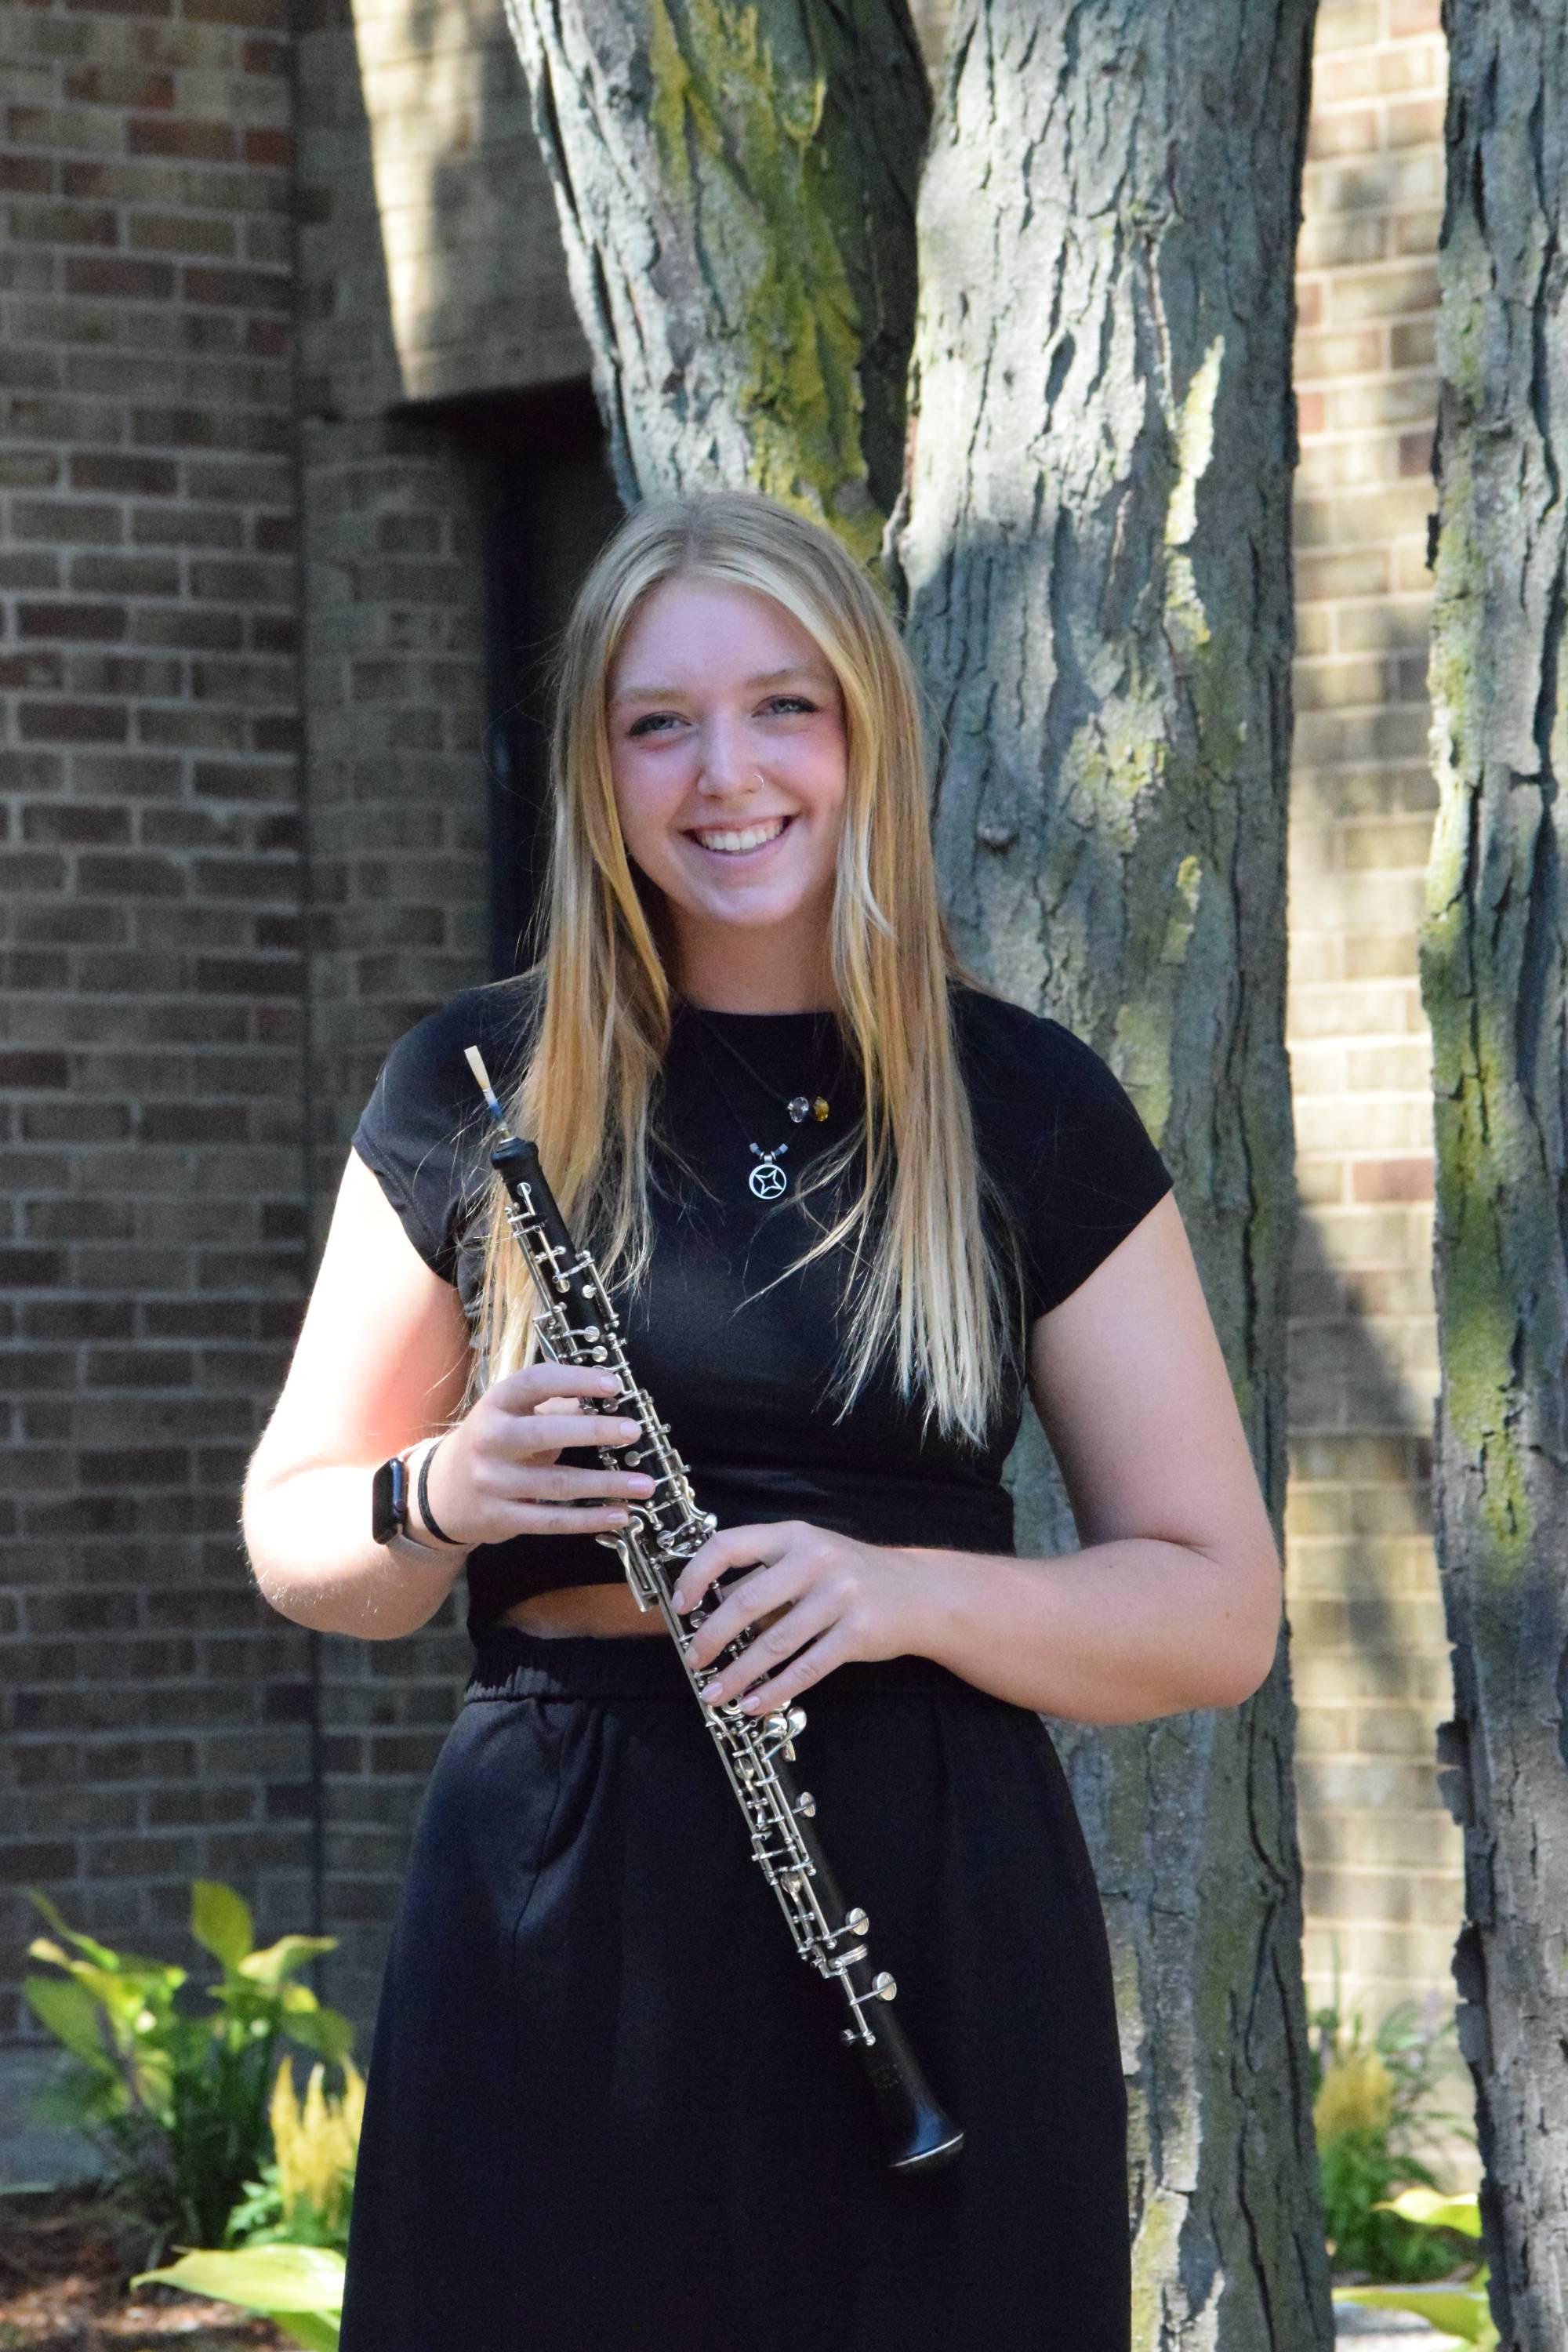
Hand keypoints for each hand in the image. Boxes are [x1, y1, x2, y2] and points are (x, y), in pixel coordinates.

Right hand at [420, 1363, 653, 1546]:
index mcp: (496, 1403)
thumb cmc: (494, 1442)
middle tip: (633, 1431)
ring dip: (606, 1485)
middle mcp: (490, 1439)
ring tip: (644, 1484)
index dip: (574, 1380)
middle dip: (594, 1431)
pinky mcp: (501, 1517)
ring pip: (556, 1484)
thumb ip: (555, 1406)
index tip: (614, 1384)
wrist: (442, 1492)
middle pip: (544, 1433)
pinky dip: (590, 1519)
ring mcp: (492, 1481)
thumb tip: (608, 1399)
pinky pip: (552, 1519)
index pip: (535, 1382)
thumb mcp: (513, 1414)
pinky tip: (621, 1514)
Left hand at [671, 1521, 932, 1714]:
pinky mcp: (857, 1633)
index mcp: (794, 1536)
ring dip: (738, 1673)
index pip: (729, 1546)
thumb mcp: (808, 1559)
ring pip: (774, 1643)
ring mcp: (839, 1596)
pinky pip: (806, 1668)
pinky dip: (775, 1689)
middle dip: (712, 1637)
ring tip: (714, 1693)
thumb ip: (763, 1577)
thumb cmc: (851, 1575)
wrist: (919, 1593)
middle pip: (747, 1602)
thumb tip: (709, 1607)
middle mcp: (816, 1560)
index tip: (680, 1605)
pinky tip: (754, 1703)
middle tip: (693, 1661)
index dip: (696, 1575)